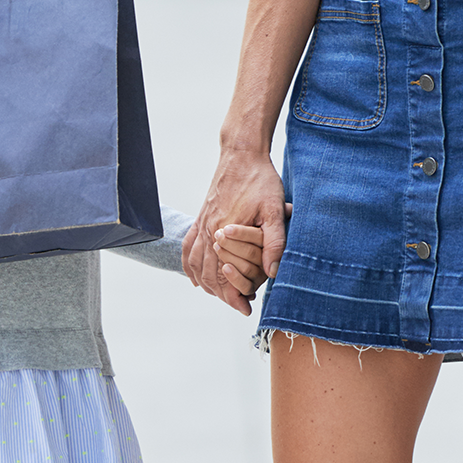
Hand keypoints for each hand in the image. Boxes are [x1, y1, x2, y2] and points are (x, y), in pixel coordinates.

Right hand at [182, 147, 288, 315]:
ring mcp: (202, 224)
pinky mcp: (200, 217)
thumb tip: (273, 272)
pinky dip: (189, 267)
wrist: (241, 154)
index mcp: (225, 232)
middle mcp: (209, 230)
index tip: (247, 309)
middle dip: (223, 295)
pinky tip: (196, 278)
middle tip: (240, 306)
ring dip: (207, 284)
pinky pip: (187, 247)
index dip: (235, 297)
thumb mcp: (274, 210)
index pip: (224, 277)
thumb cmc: (261, 180)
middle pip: (209, 275)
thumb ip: (274, 242)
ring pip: (196, 265)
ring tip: (222, 296)